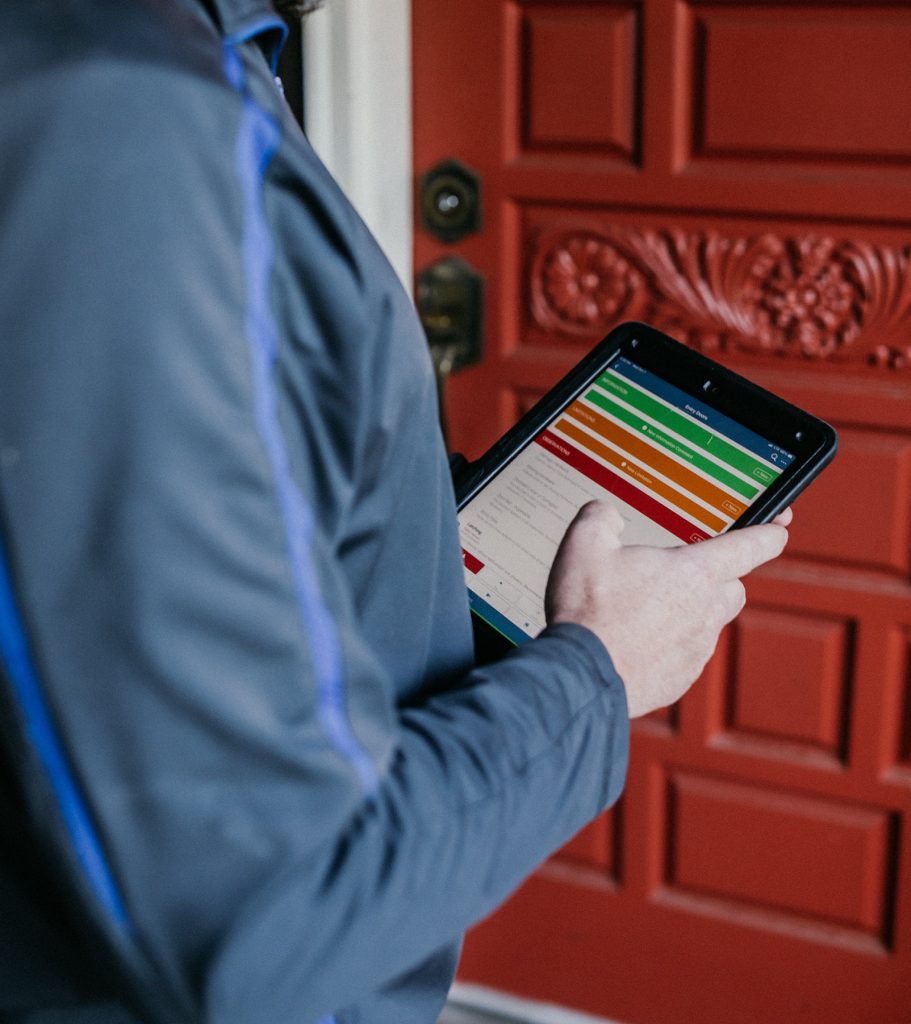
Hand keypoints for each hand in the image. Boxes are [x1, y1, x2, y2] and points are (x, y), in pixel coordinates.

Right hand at [544, 501, 788, 717]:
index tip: (780, 528)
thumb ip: (602, 517)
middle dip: (720, 578)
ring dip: (690, 613)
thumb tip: (608, 515)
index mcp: (693, 572)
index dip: (770, 533)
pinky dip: (670, 646)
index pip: (751, 546)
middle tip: (684, 574)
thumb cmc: (587, 611)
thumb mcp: (584, 544)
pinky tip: (636, 641)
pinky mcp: (682, 678)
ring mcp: (697, 649)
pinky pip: (687, 655)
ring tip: (647, 611)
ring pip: (710, 623)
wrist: (581, 675)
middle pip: (735, 588)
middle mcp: (705, 611)